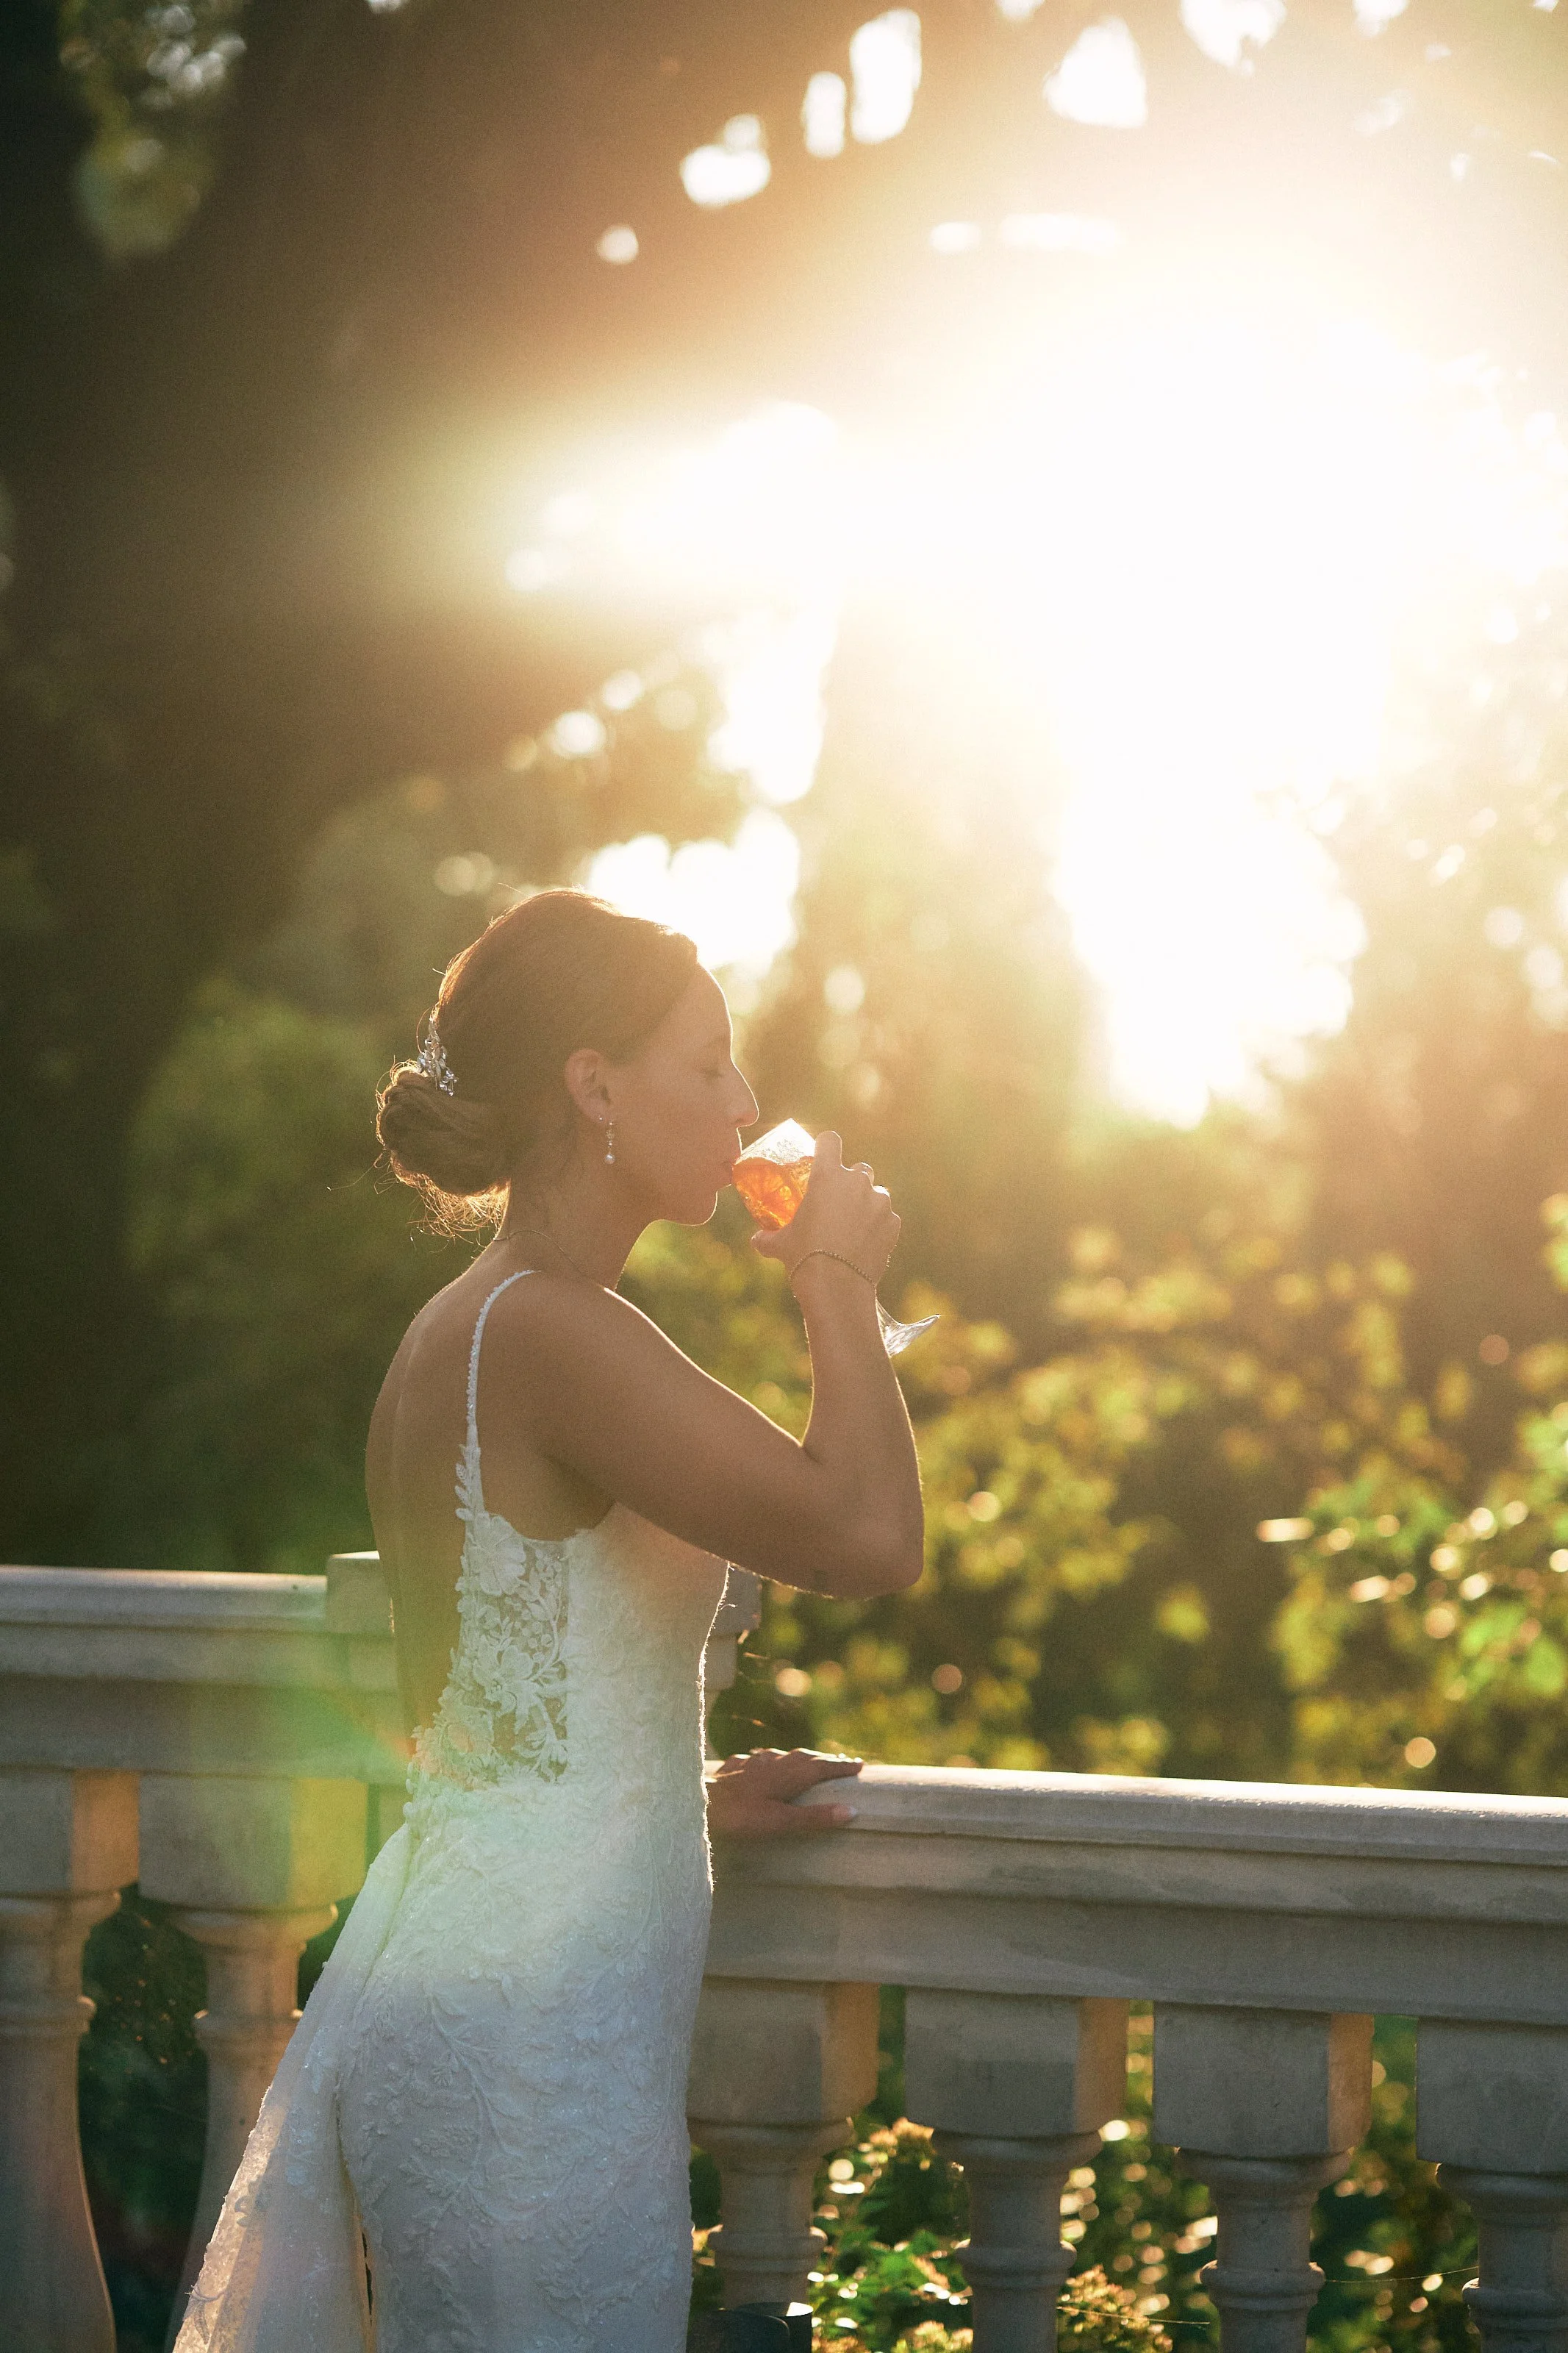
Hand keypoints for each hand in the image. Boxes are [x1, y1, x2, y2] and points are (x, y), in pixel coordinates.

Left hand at [706, 1747, 862, 1838]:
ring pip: (777, 1756)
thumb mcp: (780, 1822)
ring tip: (803, 1760)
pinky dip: (763, 1761)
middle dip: (822, 1760)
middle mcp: (769, 1764)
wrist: (693, 1803)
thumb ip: (813, 1818)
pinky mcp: (729, 1770)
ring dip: (795, 1758)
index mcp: (786, 1776)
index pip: (820, 1769)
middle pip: (802, 1758)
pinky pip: (751, 1760)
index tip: (860, 1765)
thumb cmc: (738, 1816)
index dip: (840, 1767)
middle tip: (839, 1762)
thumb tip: (851, 1811)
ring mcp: (748, 1765)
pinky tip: (756, 1761)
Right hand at [749, 1131, 899, 1289]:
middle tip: (839, 1202)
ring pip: (876, 1193)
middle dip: (851, 1181)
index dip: (826, 1146)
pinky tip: (867, 1243)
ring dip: (867, 1204)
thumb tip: (757, 1240)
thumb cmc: (803, 1258)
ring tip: (854, 1227)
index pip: (830, 1140)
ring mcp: (879, 1202)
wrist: (836, 1287)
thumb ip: (767, 1237)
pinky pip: (887, 1218)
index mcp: (827, 1176)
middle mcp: (857, 1182)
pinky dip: (879, 1226)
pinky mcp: (894, 1223)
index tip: (823, 1156)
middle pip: (858, 1169)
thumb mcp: (780, 1245)